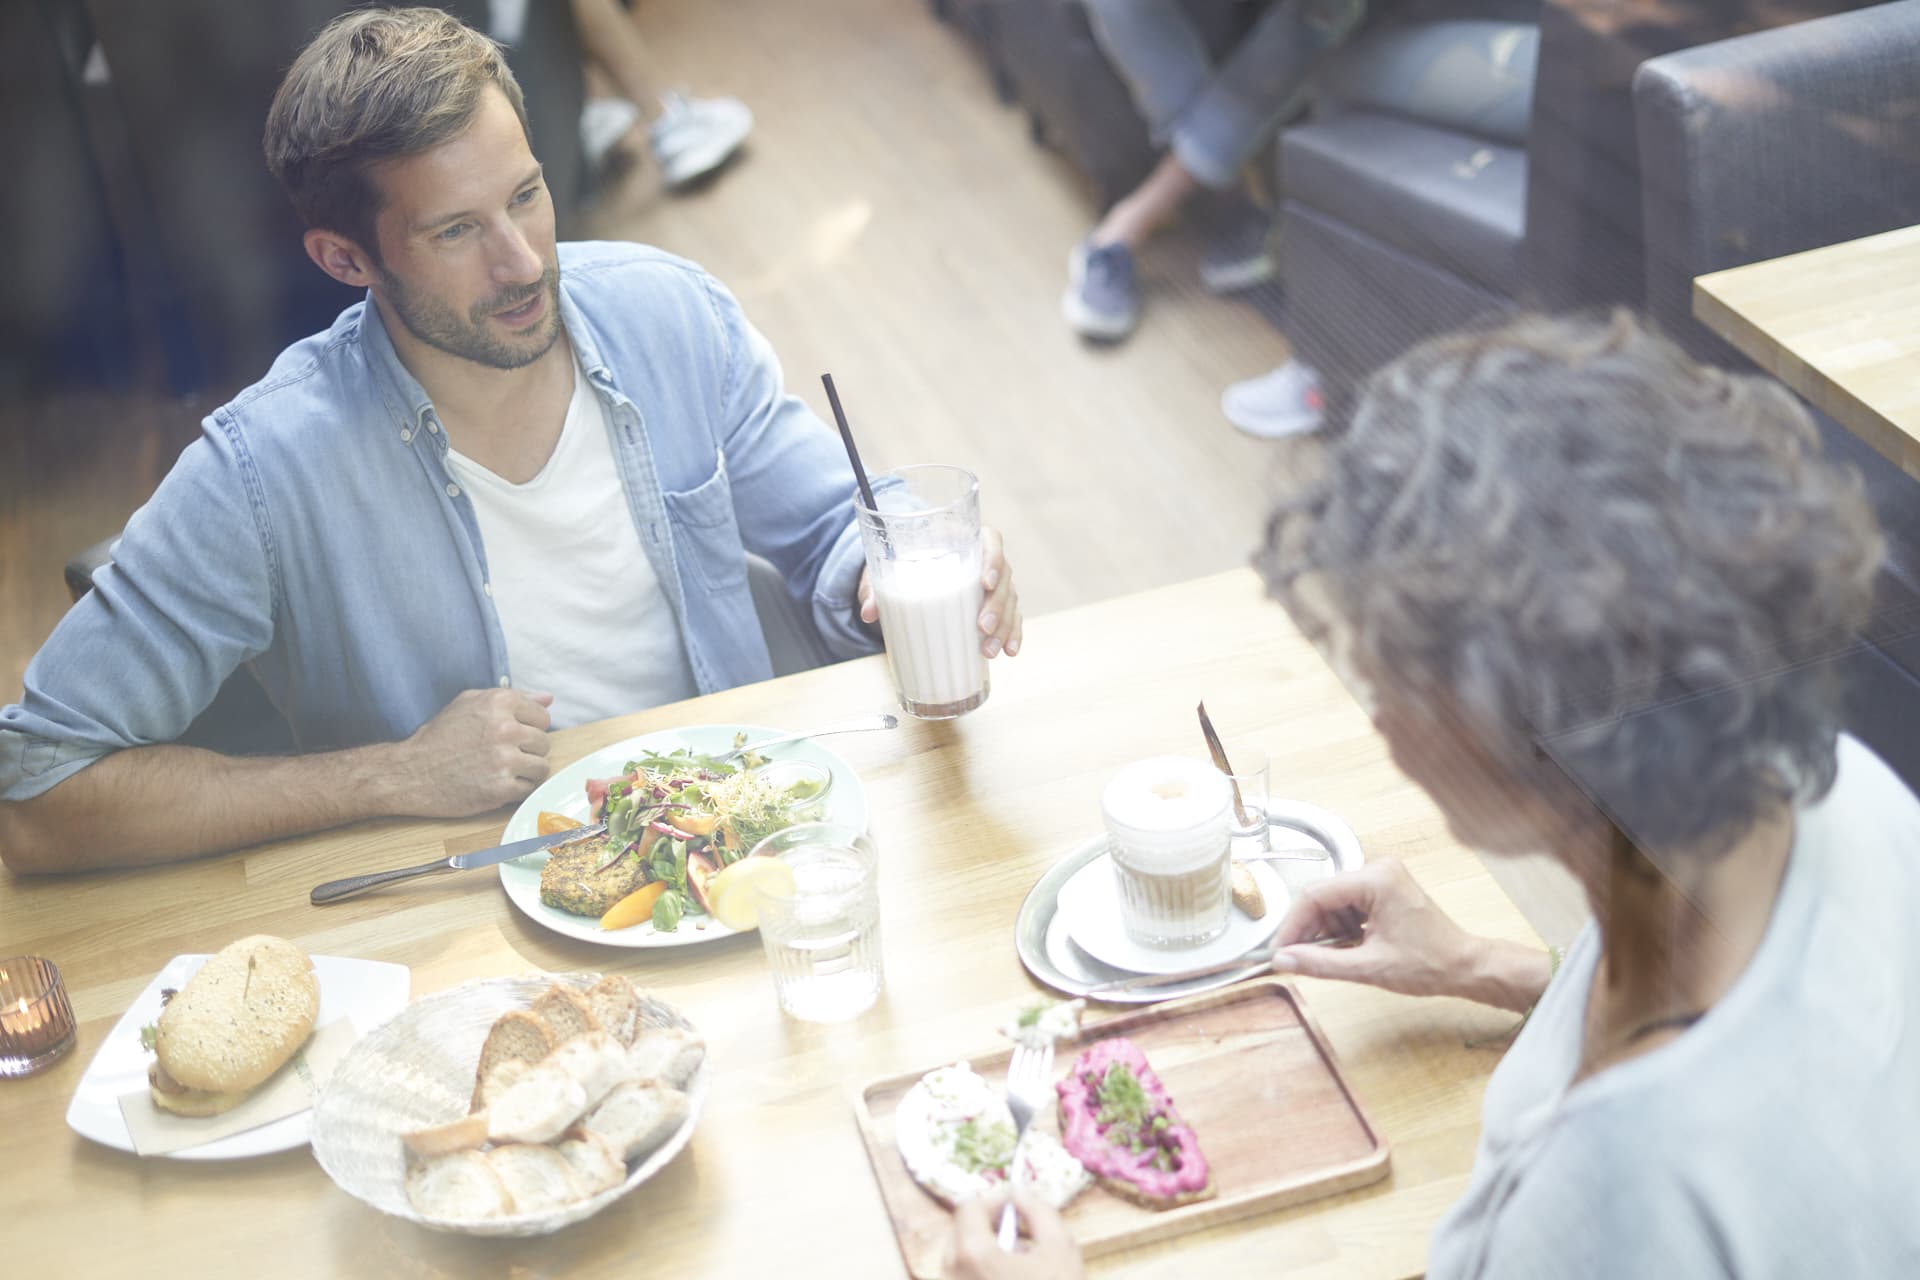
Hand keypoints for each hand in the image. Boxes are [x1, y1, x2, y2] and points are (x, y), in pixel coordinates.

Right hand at [384, 687, 553, 816]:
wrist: (411, 772)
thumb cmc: (439, 737)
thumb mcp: (469, 703)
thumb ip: (512, 697)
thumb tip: (548, 699)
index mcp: (500, 702)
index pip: (542, 716)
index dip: (528, 728)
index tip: (510, 736)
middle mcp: (505, 728)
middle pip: (544, 742)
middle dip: (527, 750)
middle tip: (503, 756)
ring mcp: (505, 759)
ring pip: (541, 766)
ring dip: (526, 772)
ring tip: (502, 771)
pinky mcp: (502, 788)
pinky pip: (530, 788)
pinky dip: (517, 790)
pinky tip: (497, 784)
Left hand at [857, 526, 1023, 658]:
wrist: (913, 573)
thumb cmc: (905, 564)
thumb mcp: (888, 569)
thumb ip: (877, 586)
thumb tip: (868, 612)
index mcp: (966, 539)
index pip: (992, 541)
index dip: (993, 560)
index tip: (984, 582)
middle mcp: (987, 560)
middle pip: (1004, 577)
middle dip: (996, 605)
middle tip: (980, 627)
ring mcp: (995, 584)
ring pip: (1010, 601)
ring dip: (1004, 626)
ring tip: (988, 651)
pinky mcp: (997, 606)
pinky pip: (1013, 618)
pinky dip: (1013, 635)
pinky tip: (1010, 652)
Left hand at [949, 1191, 1083, 1279]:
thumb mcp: (1060, 1248)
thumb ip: (1038, 1210)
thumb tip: (1018, 1192)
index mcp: (973, 1253)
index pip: (968, 1207)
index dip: (993, 1199)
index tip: (1017, 1205)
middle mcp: (951, 1273)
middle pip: (961, 1233)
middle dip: (989, 1226)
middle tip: (1022, 1235)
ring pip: (961, 1259)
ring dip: (987, 1252)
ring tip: (1021, 1266)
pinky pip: (964, 1279)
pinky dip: (982, 1274)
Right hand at [1270, 859, 1488, 1000]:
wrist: (1465, 967)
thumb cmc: (1430, 965)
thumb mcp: (1368, 968)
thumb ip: (1320, 963)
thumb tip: (1284, 960)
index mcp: (1376, 879)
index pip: (1316, 895)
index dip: (1292, 924)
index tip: (1279, 950)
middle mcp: (1378, 869)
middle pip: (1323, 897)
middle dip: (1309, 930)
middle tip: (1297, 958)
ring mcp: (1383, 878)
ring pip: (1334, 902)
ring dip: (1326, 931)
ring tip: (1333, 958)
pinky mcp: (1385, 889)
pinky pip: (1349, 905)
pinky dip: (1342, 928)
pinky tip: (1348, 948)